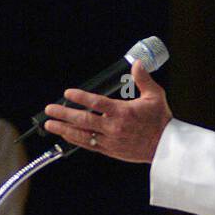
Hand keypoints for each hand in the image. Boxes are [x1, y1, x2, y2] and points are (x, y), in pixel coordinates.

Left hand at [42, 60, 172, 162]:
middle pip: (83, 120)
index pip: (96, 103)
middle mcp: (113, 127)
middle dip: (64, 114)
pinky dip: (75, 139)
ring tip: (49, 124)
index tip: (68, 93)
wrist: (165, 147)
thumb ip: (144, 79)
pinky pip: (88, 145)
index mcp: (122, 112)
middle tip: (50, 109)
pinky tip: (65, 135)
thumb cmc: (160, 120)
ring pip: (82, 134)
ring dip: (64, 129)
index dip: (80, 98)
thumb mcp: (155, 96)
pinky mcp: (110, 150)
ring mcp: (110, 141)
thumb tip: (138, 64)